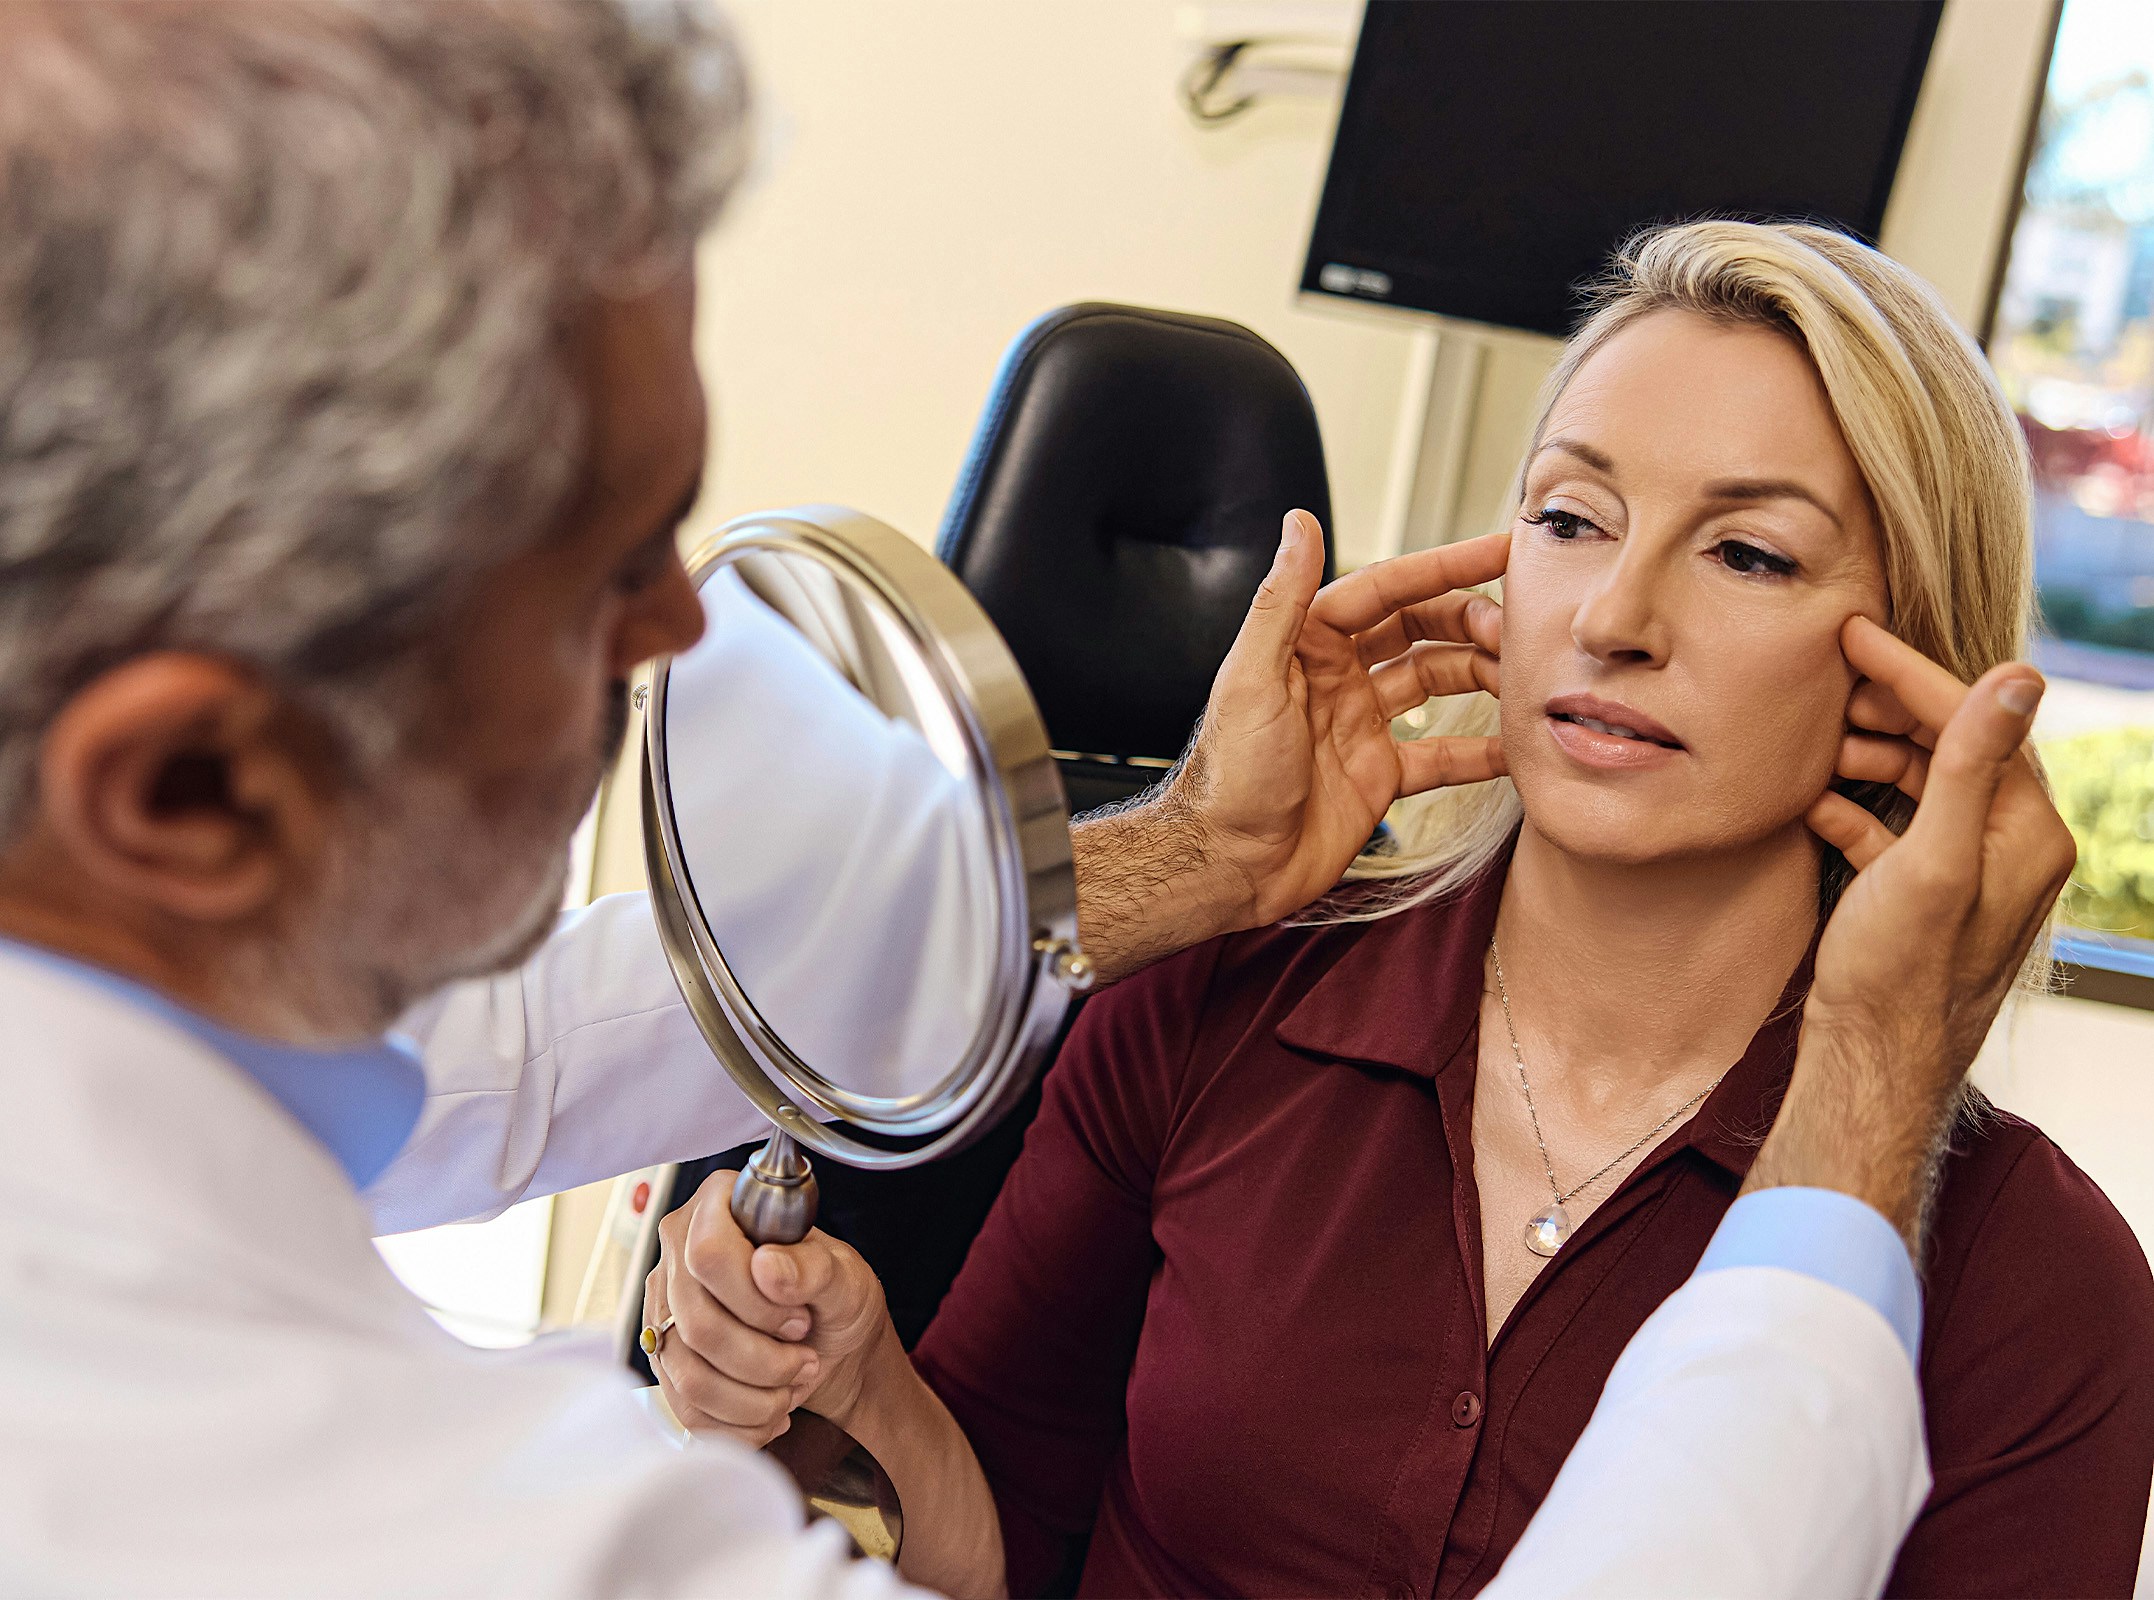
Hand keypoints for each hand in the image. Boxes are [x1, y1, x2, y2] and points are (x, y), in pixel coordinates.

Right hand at [643, 1169, 892, 1446]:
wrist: (833, 1346)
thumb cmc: (838, 1298)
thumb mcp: (845, 1277)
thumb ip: (813, 1267)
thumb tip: (766, 1265)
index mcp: (721, 1207)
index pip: (709, 1255)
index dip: (756, 1302)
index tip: (800, 1317)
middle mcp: (680, 1251)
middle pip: (699, 1326)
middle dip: (764, 1360)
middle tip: (806, 1359)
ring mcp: (664, 1306)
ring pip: (690, 1375)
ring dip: (754, 1398)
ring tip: (790, 1387)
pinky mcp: (665, 1355)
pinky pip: (685, 1408)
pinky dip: (738, 1423)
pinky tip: (769, 1410)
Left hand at [1175, 510, 1507, 925]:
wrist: (1228, 863)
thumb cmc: (1229, 774)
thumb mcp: (1252, 677)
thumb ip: (1280, 600)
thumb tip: (1300, 522)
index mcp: (1307, 644)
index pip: (1385, 589)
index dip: (1442, 567)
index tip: (1499, 550)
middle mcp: (1338, 678)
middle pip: (1419, 630)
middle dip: (1470, 620)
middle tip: (1516, 629)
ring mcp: (1361, 726)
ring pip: (1437, 682)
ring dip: (1481, 675)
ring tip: (1523, 678)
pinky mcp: (1378, 777)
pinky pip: (1442, 754)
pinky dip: (1480, 750)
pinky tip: (1515, 744)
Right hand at [1747, 617, 2075, 1247]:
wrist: (1869, 1066)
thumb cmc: (1899, 975)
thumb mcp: (1933, 861)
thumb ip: (1970, 765)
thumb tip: (2020, 676)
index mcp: (2028, 833)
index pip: (1975, 722)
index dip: (1910, 673)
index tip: (1852, 633)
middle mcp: (2007, 848)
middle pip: (1950, 746)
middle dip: (1886, 710)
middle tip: (1824, 682)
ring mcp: (1965, 873)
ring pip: (1918, 785)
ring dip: (1864, 756)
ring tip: (1811, 742)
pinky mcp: (1922, 897)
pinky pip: (1891, 830)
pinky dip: (1852, 807)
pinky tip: (1809, 801)